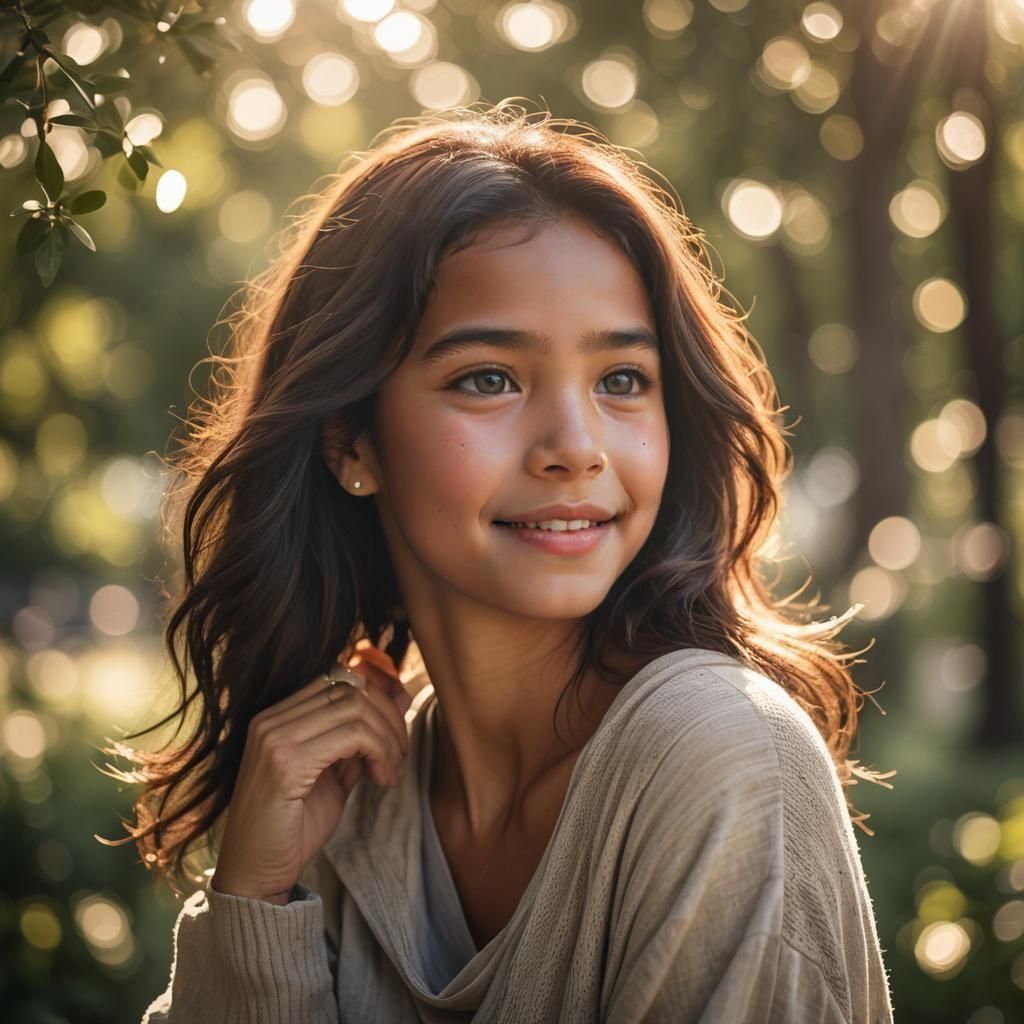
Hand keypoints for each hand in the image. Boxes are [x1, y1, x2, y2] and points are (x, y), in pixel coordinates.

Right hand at [210, 641, 412, 904]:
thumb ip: (362, 736)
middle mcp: (271, 720)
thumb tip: (401, 696)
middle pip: (351, 688)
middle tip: (398, 757)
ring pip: (355, 707)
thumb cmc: (294, 828)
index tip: (393, 738)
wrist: (255, 876)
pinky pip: (352, 735)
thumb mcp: (336, 773)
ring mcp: (274, 738)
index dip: (377, 701)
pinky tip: (381, 779)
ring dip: (387, 737)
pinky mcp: (285, 763)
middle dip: (389, 719)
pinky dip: (379, 752)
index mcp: (277, 717)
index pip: (339, 678)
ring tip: (390, 770)